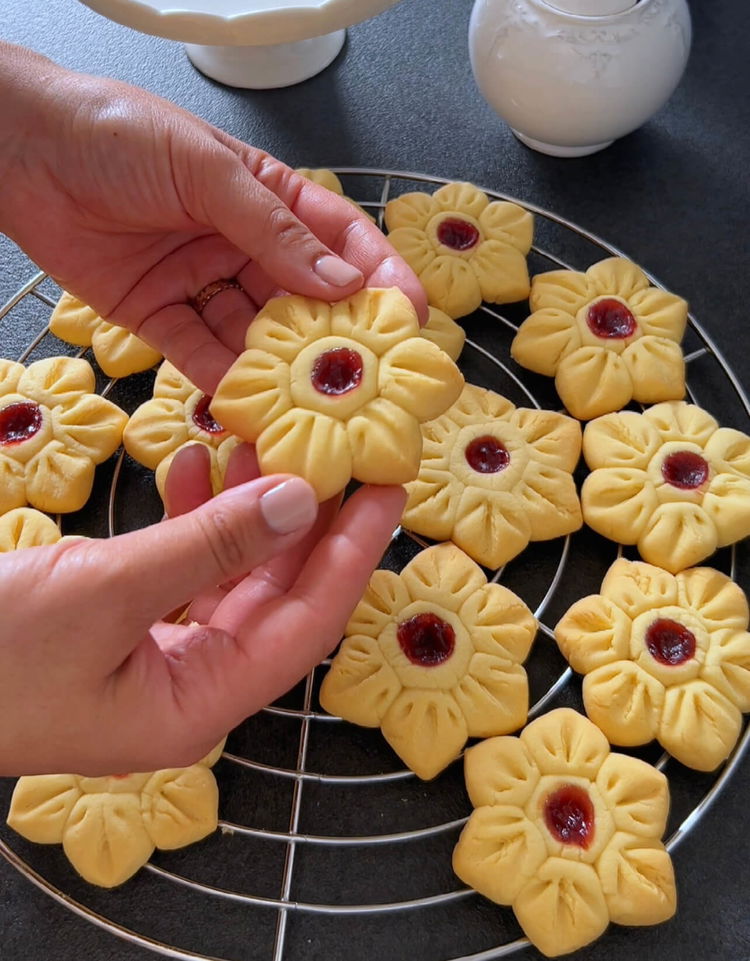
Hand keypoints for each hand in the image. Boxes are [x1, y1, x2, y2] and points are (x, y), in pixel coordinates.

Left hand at [0, 43, 426, 393]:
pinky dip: (223, 381)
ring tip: (308, 404)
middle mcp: (242, 243)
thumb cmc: (117, 133)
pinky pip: (200, 354)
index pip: (337, 238)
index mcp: (266, 196)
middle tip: (363, 378)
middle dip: (333, 337)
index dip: (377, 275)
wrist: (21, 150)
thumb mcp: (206, 169)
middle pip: (302, 298)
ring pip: (255, 335)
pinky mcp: (161, 316)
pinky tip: (246, 404)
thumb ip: (271, 229)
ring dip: (279, 368)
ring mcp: (203, 283)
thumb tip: (340, 280)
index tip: (408, 314)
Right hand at [0, 444, 404, 775]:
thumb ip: (208, 545)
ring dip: (244, 513)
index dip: (352, 555)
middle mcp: (188, 689)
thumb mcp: (104, 590)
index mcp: (198, 704)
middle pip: (275, 599)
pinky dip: (190, 519)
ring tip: (261, 442)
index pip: (306, 623)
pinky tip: (192, 467)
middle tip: (340, 456)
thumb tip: (299, 501)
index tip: (387, 492)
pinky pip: (179, 572)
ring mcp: (154, 662)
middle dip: (306, 525)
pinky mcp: (121, 631)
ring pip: (229, 579)